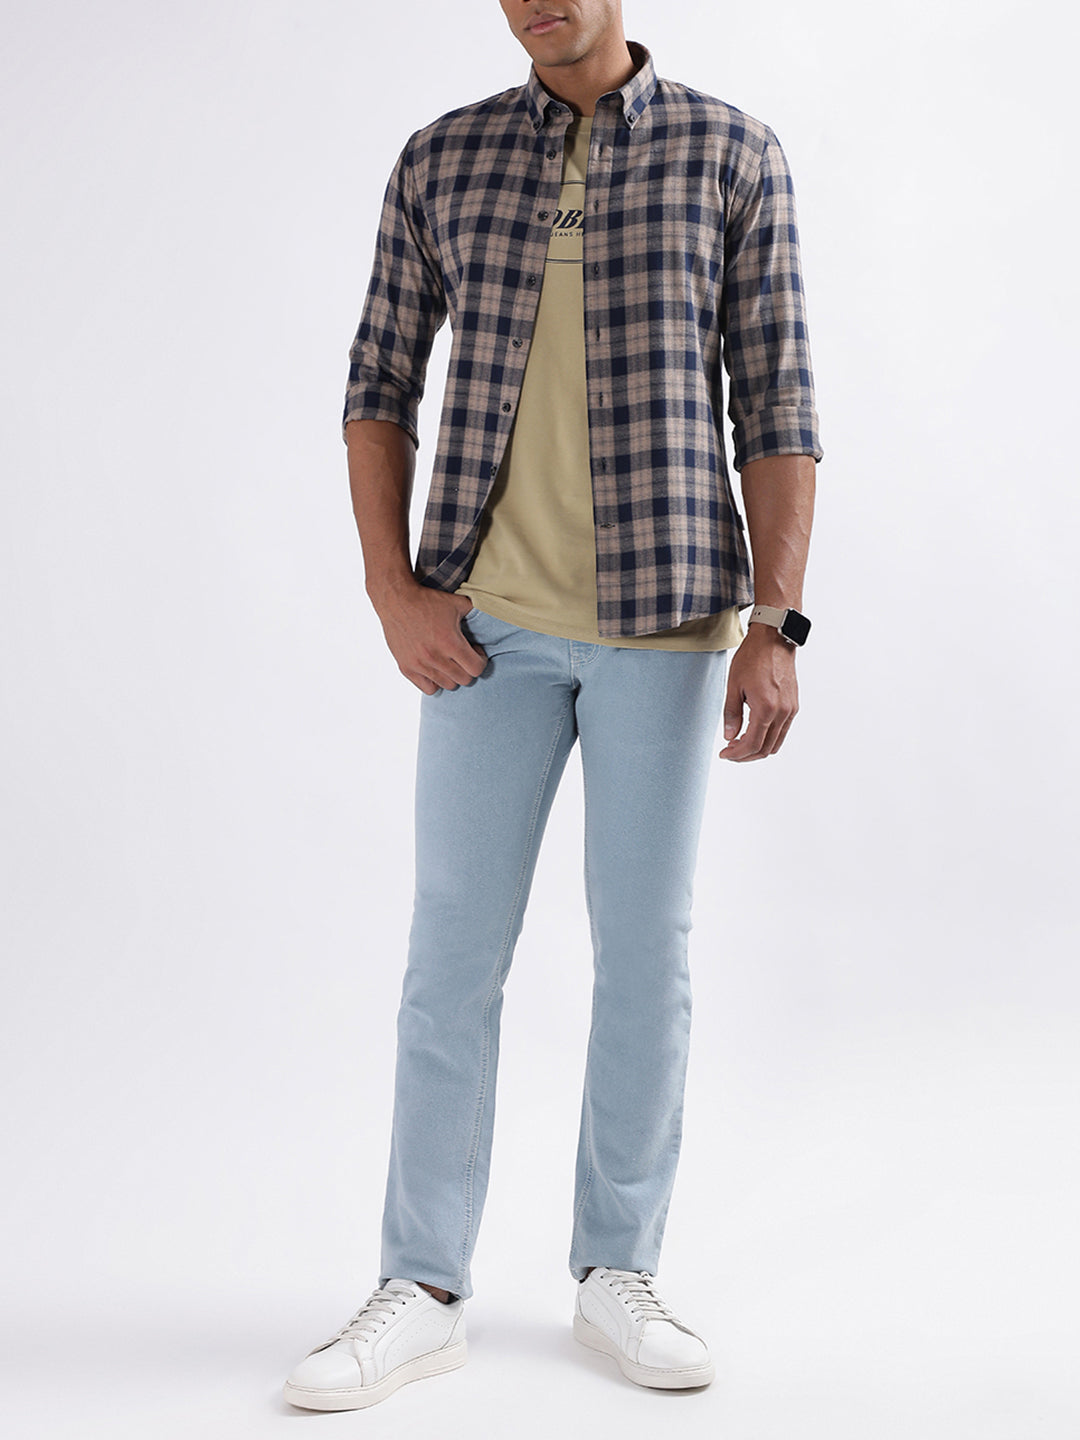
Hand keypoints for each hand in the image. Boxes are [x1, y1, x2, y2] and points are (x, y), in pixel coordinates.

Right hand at [371, 582, 487, 694]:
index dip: (480, 660)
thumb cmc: (427, 600)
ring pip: (447, 685)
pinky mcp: (406, 668)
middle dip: (468, 668)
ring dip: (452, 675)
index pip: (476, 669)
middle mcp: (435, 657)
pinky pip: (428, 689)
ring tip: (449, 661)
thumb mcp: (457, 602)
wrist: (396, 600)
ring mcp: (419, 665)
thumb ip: (476, 612)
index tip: (475, 651)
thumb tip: (492, 614)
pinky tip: (435, 668)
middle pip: (464, 680)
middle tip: (463, 655)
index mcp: (450, 642)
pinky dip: (434, 682)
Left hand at [718, 624, 798, 760]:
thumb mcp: (734, 686)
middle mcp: (782, 713)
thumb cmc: (753, 658)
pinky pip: (782, 731)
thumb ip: (731, 714)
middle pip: (765, 749)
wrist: (774, 640)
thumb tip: (729, 737)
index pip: (752, 745)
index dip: (736, 755)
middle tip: (730, 751)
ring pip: (776, 743)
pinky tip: (754, 730)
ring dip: (758, 748)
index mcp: (766, 709)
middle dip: (746, 755)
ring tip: (740, 742)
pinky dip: (768, 738)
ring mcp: (791, 710)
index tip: (724, 754)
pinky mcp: (793, 705)